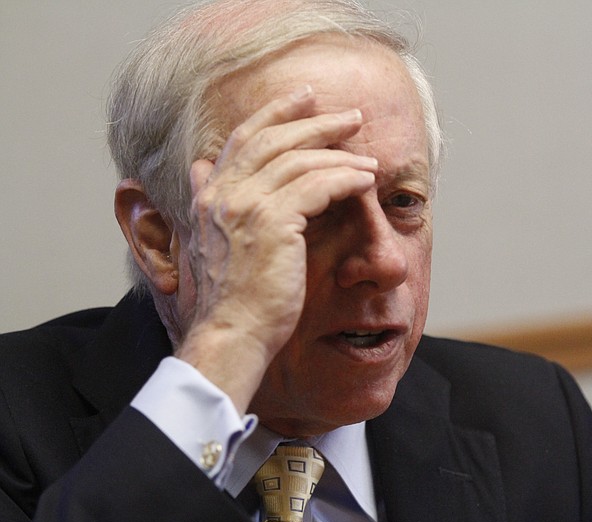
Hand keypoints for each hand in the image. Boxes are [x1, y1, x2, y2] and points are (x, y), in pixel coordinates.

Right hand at [176, 86, 377, 412]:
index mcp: (210, 194)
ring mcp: (246, 205)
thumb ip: (209, 200)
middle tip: (351, 116)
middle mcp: (223, 192)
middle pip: (275, 139)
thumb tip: (200, 167)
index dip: (275, 112)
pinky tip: (366, 181)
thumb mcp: (213, 239)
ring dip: (341, 156)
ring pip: (301, 160)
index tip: (304, 98)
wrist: (232, 333)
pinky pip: (319, 185)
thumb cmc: (233, 295)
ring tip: (370, 160)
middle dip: (316, 122)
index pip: (244, 138)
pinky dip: (346, 179)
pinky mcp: (274, 222)